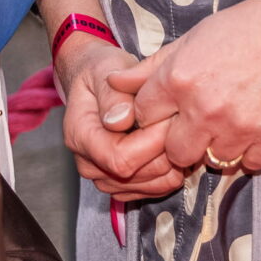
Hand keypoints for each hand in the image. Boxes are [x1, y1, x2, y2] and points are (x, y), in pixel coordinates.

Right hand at [55, 39, 186, 200]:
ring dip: (172, 164)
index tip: (170, 119)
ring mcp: (104, 177)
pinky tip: (173, 146)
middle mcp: (88, 163)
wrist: (96, 82)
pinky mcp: (122, 184)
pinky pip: (154, 189)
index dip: (151, 144)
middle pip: (136, 176)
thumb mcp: (104, 70)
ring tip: (178, 133)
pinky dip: (170, 172)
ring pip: (150, 186)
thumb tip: (120, 121)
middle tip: (181, 124)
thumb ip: (113, 95)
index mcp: (80, 136)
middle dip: (166, 152)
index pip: (119, 158)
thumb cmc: (102, 73)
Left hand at [107, 0, 260, 175]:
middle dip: (182, 139)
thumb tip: (114, 84)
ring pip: (212, 162)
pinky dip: (252, 150)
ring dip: (218, 145)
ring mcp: (240, 128)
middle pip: (174, 152)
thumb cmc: (247, 28)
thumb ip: (150, 68)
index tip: (171, 107)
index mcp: (179, 79)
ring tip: (235, 114)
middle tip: (203, 117)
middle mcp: (205, 108)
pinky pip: (249, 165)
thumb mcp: (191, 39)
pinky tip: (258, 121)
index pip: (144, 118)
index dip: (156, 114)